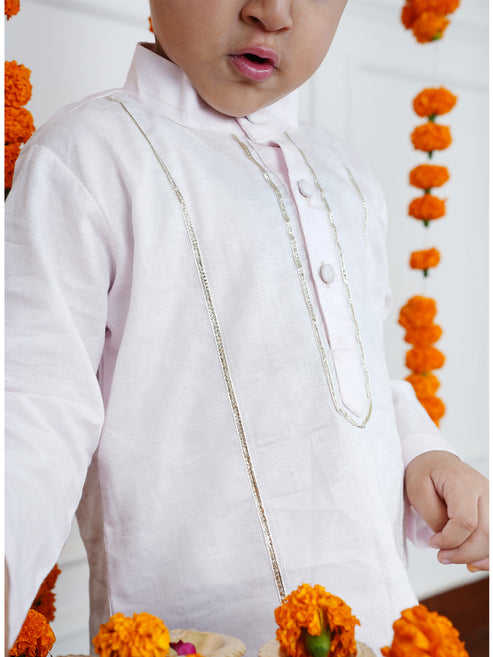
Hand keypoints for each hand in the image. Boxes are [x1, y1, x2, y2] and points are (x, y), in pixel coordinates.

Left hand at [404, 450, 488, 570]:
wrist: (437, 463)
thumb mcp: (417, 490)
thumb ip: (433, 516)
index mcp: (463, 483)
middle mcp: (484, 491)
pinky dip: (487, 554)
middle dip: (464, 553)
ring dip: (476, 556)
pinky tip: (474, 560)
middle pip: (486, 534)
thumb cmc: (425, 474)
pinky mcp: (492, 510)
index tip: (433, 542)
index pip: (466, 521)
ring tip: (455, 557)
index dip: (450, 539)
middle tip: (443, 556)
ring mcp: (491, 500)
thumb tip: (447, 539)